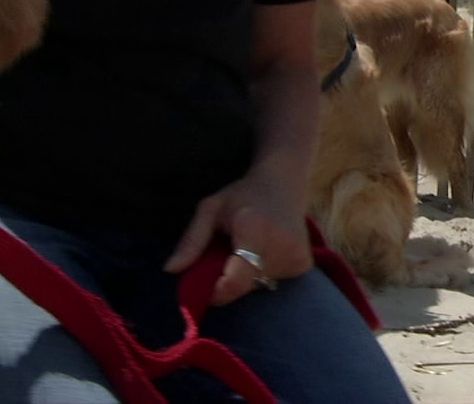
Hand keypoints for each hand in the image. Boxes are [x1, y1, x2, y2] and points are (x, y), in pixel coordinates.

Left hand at [164, 172, 311, 305]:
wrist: (283, 183)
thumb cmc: (241, 195)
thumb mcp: (210, 209)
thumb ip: (191, 241)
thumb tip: (169, 270)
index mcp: (254, 231)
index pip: (236, 279)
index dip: (216, 291)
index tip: (202, 289)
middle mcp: (280, 246)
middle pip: (244, 285)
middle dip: (226, 280)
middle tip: (222, 256)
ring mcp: (297, 257)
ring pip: (258, 285)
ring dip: (244, 275)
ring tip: (244, 249)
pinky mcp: (304, 264)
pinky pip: (274, 280)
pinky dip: (262, 272)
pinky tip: (264, 250)